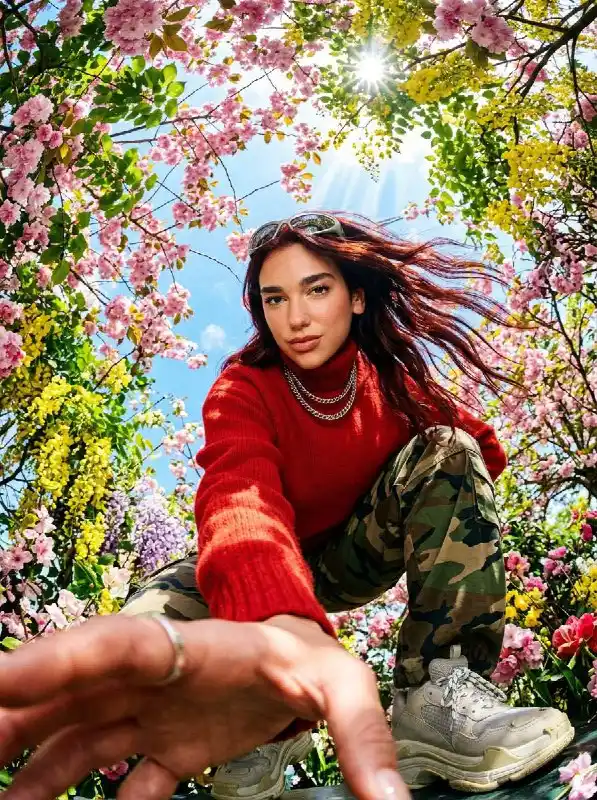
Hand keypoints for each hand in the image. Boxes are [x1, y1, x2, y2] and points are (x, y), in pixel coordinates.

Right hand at [0, 614, 409, 799]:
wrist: (299, 662)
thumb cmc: (313, 663)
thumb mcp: (346, 687)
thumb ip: (364, 737)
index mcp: (189, 647)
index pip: (115, 644)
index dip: (56, 659)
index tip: (0, 678)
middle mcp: (154, 676)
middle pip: (70, 690)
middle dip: (13, 712)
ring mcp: (149, 711)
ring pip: (72, 734)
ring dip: (29, 763)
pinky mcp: (159, 744)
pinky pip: (107, 773)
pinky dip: (73, 796)